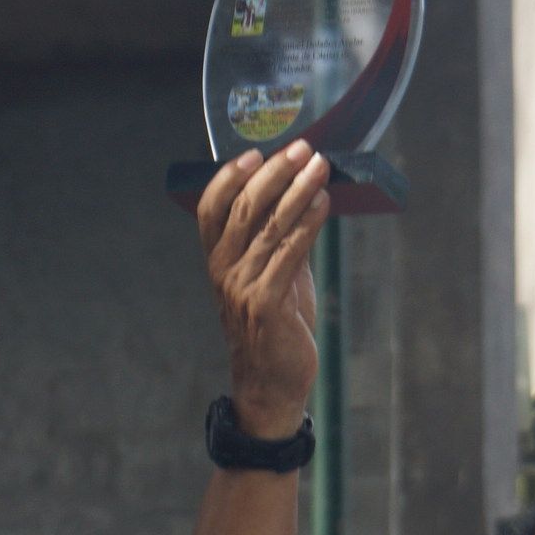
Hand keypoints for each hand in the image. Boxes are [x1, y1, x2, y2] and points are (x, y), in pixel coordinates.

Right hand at [197, 140, 333, 438]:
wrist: (272, 386)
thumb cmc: (276, 331)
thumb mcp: (276, 280)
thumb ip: (283, 244)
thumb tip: (307, 202)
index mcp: (217, 262)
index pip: (211, 208)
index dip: (229, 177)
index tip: (254, 152)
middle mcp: (223, 271)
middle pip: (242, 208)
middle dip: (274, 173)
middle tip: (302, 148)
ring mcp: (242, 287)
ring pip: (268, 226)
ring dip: (297, 190)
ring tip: (319, 166)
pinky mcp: (266, 303)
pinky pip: (288, 252)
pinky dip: (308, 223)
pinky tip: (323, 203)